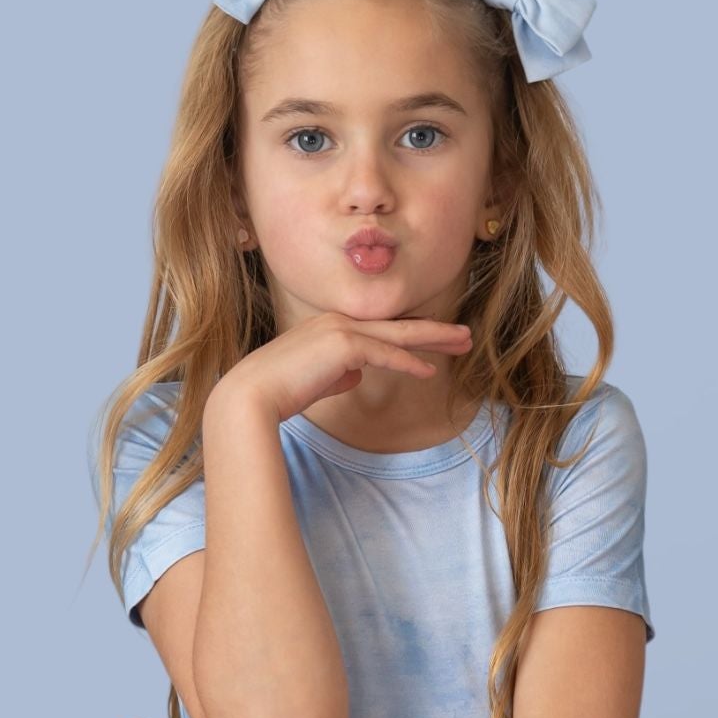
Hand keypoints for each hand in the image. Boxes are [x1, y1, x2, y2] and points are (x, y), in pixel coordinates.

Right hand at [206, 311, 472, 426]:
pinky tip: (430, 370)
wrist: (252, 395)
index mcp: (332, 326)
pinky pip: (385, 354)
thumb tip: (358, 375)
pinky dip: (409, 362)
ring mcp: (342, 329)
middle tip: (465, 335)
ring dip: (434, 338)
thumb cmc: (278, 392)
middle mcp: (339, 321)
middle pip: (398, 325)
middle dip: (435, 330)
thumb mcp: (315, 380)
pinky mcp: (343, 345)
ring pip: (399, 334)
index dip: (413, 335)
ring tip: (463, 343)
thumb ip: (338, 373)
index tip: (438, 340)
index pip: (382, 330)